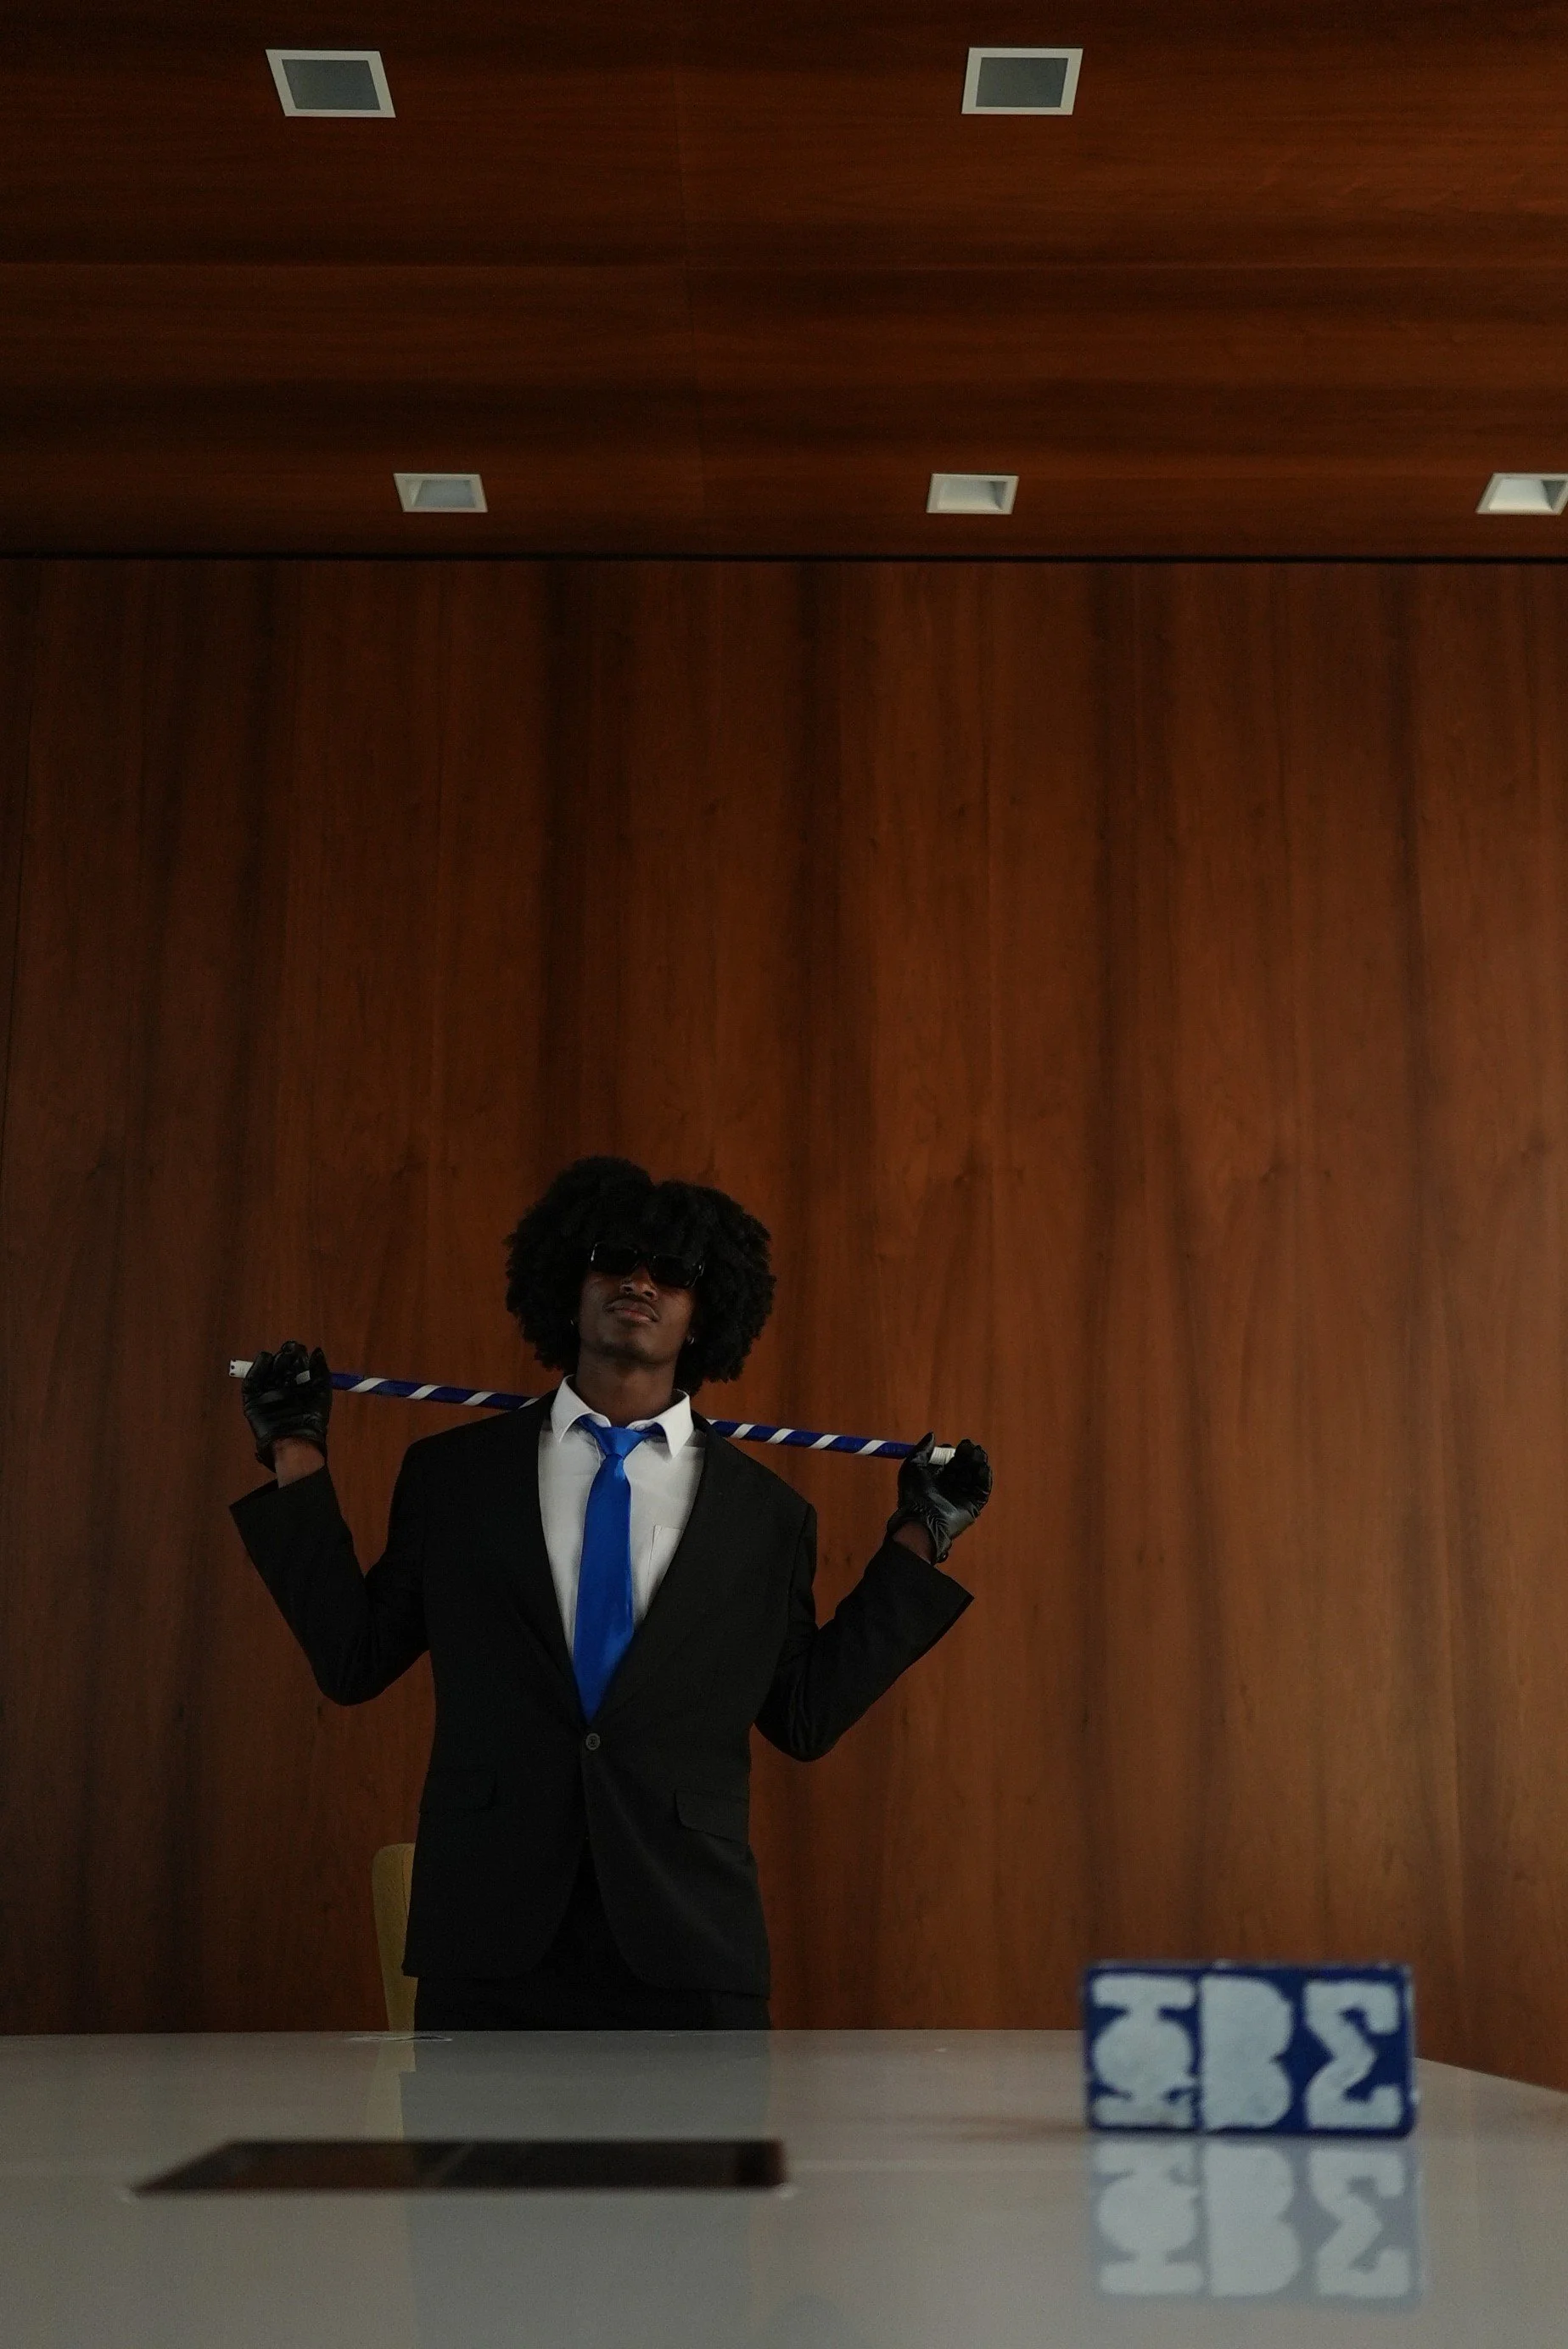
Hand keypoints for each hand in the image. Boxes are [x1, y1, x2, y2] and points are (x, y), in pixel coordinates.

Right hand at [242, 1340, 331, 1471]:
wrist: (295, 1440)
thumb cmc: (312, 1420)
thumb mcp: (322, 1392)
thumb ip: (320, 1371)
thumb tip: (317, 1351)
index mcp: (298, 1388)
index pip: (295, 1366)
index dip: (297, 1356)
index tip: (300, 1349)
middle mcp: (281, 1390)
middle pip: (280, 1366)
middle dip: (285, 1356)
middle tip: (290, 1350)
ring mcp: (266, 1394)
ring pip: (267, 1371)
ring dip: (274, 1360)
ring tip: (283, 1356)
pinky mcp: (253, 1401)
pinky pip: (252, 1382)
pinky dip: (257, 1368)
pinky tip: (266, 1359)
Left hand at [887, 1433, 991, 1563]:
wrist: (923, 1519)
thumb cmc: (915, 1493)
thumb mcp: (913, 1466)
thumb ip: (922, 1449)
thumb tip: (933, 1435)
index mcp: (934, 1478)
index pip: (948, 1461)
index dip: (954, 1452)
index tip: (958, 1445)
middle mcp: (949, 1486)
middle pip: (963, 1466)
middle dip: (968, 1455)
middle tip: (971, 1446)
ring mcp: (961, 1496)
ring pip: (974, 1476)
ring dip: (978, 1463)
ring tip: (978, 1454)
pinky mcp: (972, 1505)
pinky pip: (982, 1489)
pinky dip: (985, 1477)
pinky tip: (983, 1467)